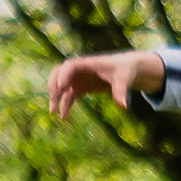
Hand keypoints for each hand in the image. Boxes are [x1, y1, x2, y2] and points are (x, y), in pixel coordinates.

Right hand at [46, 49, 164, 116]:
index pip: (70, 66)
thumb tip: (123, 106)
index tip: (61, 87)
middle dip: (54, 86)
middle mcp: (79, 70)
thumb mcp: (124, 79)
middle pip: (58, 74)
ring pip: (61, 87)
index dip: (64, 75)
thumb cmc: (124, 70)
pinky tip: (64, 117)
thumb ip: (121, 91)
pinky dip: (65, 105)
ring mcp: (78, 79)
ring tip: (54, 113)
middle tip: (54, 100)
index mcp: (88, 63)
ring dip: (56, 99)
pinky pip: (69, 96)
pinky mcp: (80, 88)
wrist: (126, 70)